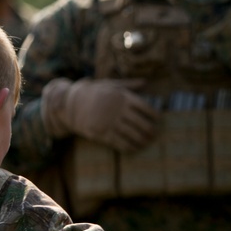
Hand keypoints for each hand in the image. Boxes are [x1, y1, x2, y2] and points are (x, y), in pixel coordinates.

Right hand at [41, 77, 158, 151]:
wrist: (70, 103)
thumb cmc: (94, 92)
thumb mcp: (110, 84)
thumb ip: (129, 84)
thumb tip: (146, 82)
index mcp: (122, 96)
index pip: (145, 107)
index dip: (154, 115)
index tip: (159, 120)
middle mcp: (117, 109)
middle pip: (141, 123)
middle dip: (151, 130)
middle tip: (155, 134)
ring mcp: (109, 122)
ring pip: (132, 134)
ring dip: (142, 140)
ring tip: (148, 142)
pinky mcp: (102, 133)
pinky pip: (120, 143)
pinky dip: (130, 147)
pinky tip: (135, 148)